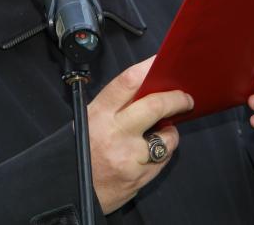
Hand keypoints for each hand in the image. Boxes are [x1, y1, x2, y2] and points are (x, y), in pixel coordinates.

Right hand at [87, 56, 193, 212]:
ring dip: (170, 132)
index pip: (128, 82)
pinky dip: (163, 152)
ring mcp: (129, 157)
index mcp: (99, 114)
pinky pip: (164, 158)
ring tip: (160, 133)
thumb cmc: (81, 151)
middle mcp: (115, 133)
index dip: (148, 67)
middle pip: (155, 106)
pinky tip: (152, 152)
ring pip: (167, 136)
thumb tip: (147, 87)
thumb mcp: (89, 120)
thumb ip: (115, 105)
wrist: (68, 190)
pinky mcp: (140, 177)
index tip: (161, 62)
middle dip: (176, 99)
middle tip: (185, 98)